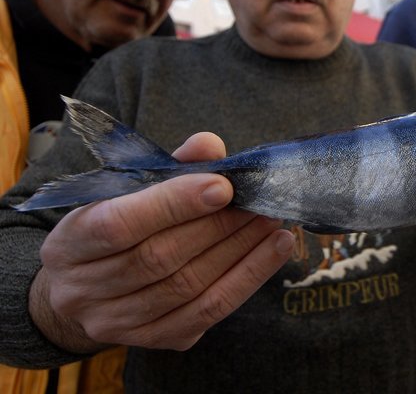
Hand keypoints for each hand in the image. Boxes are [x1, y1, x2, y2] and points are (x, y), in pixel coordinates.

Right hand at [30, 132, 294, 352]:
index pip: (119, 224)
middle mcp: (84, 290)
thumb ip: (168, 166)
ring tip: (273, 220)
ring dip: (241, 250)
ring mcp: (118, 322)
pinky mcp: (155, 339)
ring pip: (188, 287)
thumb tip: (210, 146)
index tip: (223, 185)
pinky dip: (248, 278)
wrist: (82, 290)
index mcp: (70, 242)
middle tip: (261, 200)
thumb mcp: (123, 192)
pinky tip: (275, 249)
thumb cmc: (112, 225)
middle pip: (160, 259)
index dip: (173, 204)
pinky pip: (209, 312)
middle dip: (219, 225)